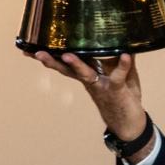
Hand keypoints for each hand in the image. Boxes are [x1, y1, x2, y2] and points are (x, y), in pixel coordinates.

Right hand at [27, 51, 146, 140]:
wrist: (130, 126)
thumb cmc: (123, 99)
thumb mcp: (122, 76)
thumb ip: (122, 60)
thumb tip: (126, 39)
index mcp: (88, 75)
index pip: (68, 63)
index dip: (53, 55)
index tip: (34, 47)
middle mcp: (90, 80)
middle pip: (67, 69)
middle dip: (52, 61)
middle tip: (36, 53)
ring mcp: (100, 85)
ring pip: (84, 73)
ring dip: (76, 64)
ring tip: (66, 55)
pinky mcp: (116, 90)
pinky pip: (117, 76)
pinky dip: (123, 65)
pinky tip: (126, 54)